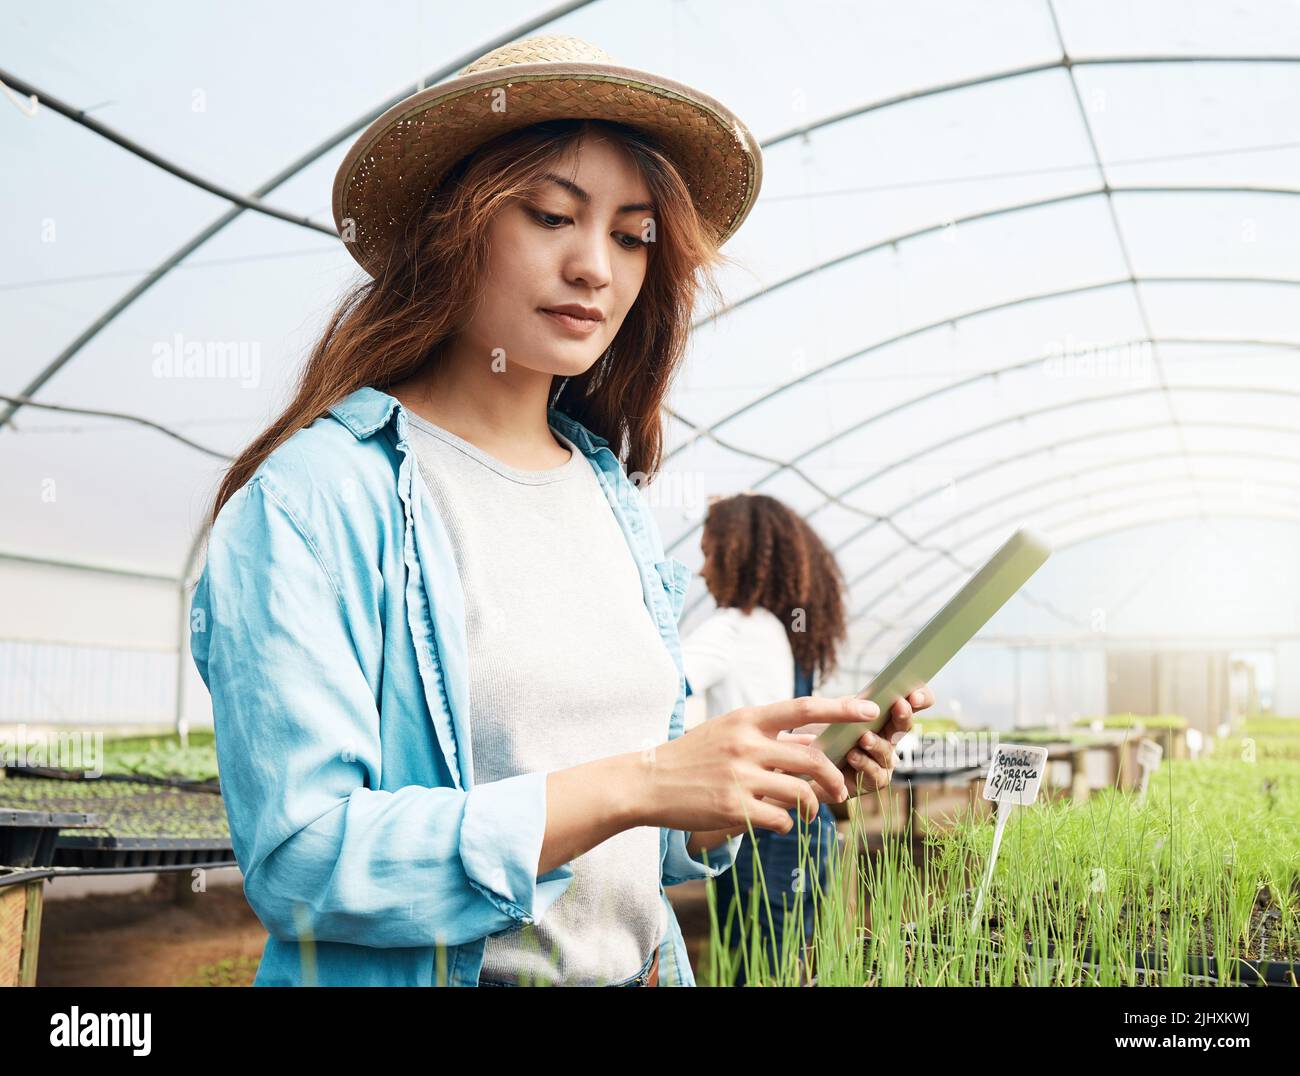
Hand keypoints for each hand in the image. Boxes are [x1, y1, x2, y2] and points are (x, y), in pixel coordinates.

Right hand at [638, 695, 883, 835]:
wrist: (648, 780)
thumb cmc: (693, 755)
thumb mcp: (728, 731)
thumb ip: (766, 733)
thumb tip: (811, 738)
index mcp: (747, 719)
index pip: (803, 707)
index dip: (840, 709)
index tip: (869, 710)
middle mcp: (746, 744)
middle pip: (812, 758)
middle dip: (835, 776)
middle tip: (841, 789)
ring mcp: (740, 777)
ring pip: (801, 792)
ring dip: (814, 806)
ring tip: (812, 812)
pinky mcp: (734, 808)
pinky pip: (781, 819)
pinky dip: (788, 823)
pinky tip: (778, 822)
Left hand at [786, 685, 933, 796]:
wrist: (804, 763)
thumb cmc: (823, 733)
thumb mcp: (837, 712)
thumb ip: (854, 704)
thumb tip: (870, 700)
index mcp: (886, 715)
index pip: (913, 703)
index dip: (921, 698)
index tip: (915, 694)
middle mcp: (890, 737)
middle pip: (905, 725)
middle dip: (904, 714)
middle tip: (899, 705)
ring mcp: (883, 761)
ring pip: (888, 752)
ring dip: (877, 743)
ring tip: (864, 737)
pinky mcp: (872, 781)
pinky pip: (874, 773)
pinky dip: (863, 763)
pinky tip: (851, 756)